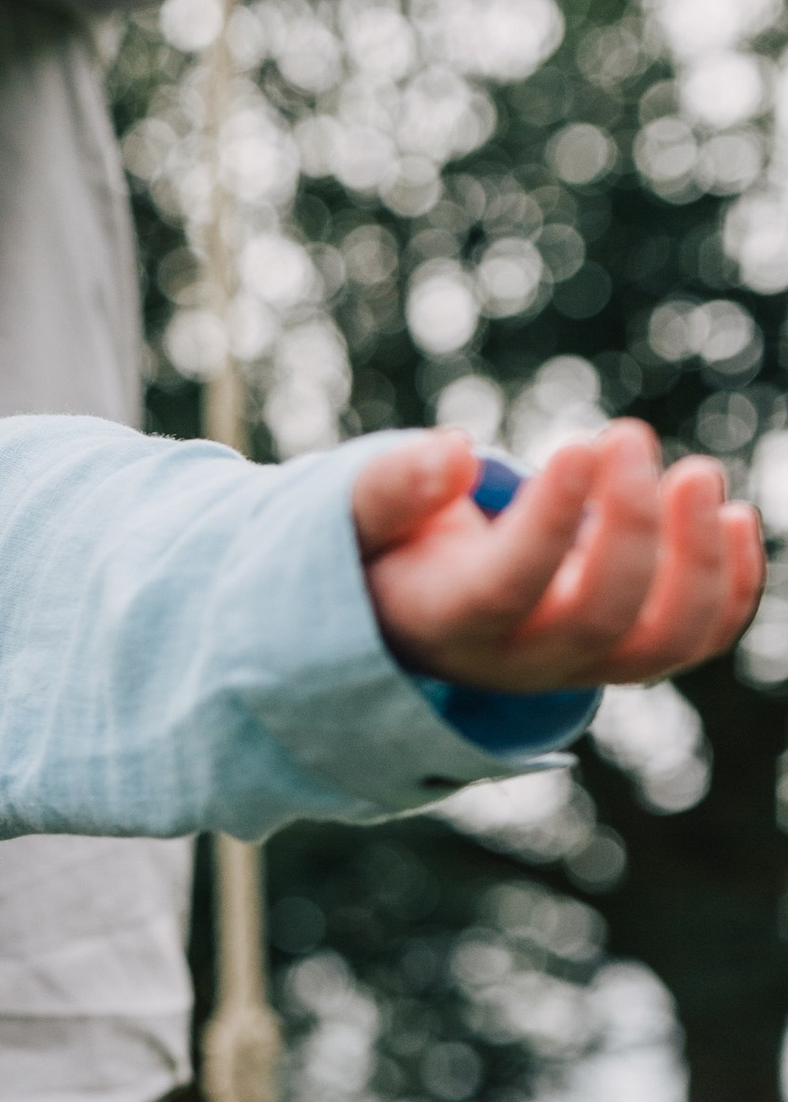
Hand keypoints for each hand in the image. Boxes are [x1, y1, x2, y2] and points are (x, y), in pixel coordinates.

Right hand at [355, 422, 764, 692]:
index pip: (510, 586)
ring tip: (698, 476)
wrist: (420, 614)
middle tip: (628, 434)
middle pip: (598, 617)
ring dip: (700, 562)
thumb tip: (454, 453)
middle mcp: (522, 661)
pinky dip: (732, 587)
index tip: (581, 444)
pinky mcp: (627, 655)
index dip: (552, 521)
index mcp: (450, 622)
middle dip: (631, 524)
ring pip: (664, 642)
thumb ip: (394, 486)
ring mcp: (583, 667)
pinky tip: (734, 515)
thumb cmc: (394, 548)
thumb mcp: (367, 514)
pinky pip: (698, 641)